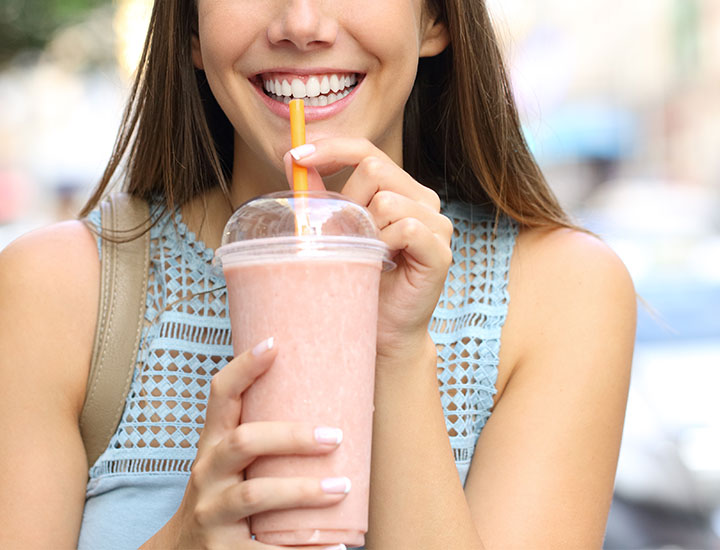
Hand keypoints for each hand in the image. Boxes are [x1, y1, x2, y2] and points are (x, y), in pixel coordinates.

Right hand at [147, 339, 347, 548]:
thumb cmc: (222, 496)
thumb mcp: (229, 465)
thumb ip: (266, 441)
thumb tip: (342, 413)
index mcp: (212, 445)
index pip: (220, 397)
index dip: (244, 368)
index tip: (274, 344)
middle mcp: (206, 474)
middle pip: (245, 441)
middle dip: (292, 436)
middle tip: (334, 437)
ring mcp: (211, 513)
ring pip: (256, 493)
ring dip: (303, 490)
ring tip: (341, 488)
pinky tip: (333, 548)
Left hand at [285, 138, 452, 361]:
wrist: (382, 331)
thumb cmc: (361, 282)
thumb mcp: (337, 232)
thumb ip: (322, 197)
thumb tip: (294, 159)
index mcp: (401, 190)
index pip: (367, 151)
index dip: (332, 148)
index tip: (297, 155)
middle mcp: (423, 200)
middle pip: (375, 168)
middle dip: (347, 200)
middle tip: (341, 235)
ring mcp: (437, 225)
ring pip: (387, 200)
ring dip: (365, 228)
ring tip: (366, 254)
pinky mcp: (440, 251)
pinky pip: (406, 228)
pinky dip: (385, 244)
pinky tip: (381, 262)